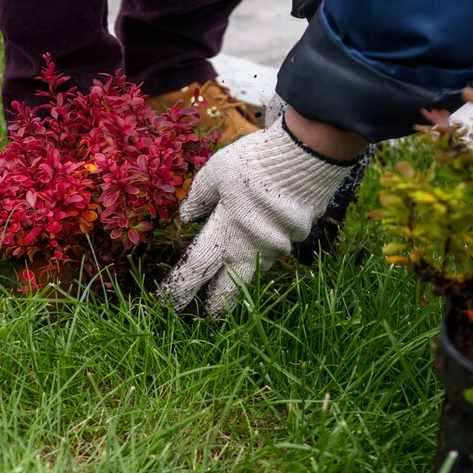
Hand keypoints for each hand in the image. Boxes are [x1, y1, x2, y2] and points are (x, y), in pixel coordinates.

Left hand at [158, 115, 356, 317]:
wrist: (305, 158)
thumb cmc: (253, 163)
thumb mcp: (215, 173)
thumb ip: (199, 197)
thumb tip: (185, 217)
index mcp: (224, 232)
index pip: (197, 268)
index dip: (181, 288)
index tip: (168, 302)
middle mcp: (249, 247)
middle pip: (230, 288)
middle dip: (216, 304)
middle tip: (206, 314)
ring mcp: (275, 247)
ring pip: (253, 274)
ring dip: (239, 282)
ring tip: (227, 286)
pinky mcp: (294, 238)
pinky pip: (271, 255)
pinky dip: (258, 258)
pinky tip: (253, 251)